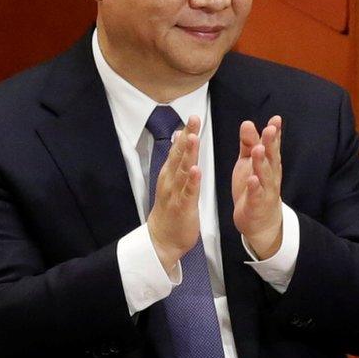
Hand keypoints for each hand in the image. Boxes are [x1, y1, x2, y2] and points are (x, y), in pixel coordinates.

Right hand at [148, 115, 201, 272]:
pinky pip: (188, 192)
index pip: (178, 150)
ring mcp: (175, 193)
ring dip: (188, 154)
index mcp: (170, 174)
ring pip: (183, 170)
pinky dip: (192, 181)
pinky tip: (196, 170)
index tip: (192, 117)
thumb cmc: (170, 211)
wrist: (161, 240)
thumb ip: (176, 160)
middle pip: (179, 155)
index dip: (185, 133)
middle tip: (194, 119)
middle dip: (187, 136)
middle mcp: (170, 181)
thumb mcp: (172, 182)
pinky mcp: (182, 207)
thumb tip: (179, 137)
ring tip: (193, 138)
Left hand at [232, 116, 282, 259]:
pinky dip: (255, 187)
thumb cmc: (255, 187)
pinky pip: (256, 195)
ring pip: (264, 175)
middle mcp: (270, 175)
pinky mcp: (257, 204)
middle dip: (270, 143)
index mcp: (269, 163)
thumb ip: (249, 143)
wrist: (261, 221)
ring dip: (262, 162)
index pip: (272, 146)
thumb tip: (248, 123)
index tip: (275, 119)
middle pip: (271, 158)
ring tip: (258, 149)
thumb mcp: (249, 162)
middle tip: (269, 129)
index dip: (275, 133)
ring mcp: (265, 190)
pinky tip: (252, 179)